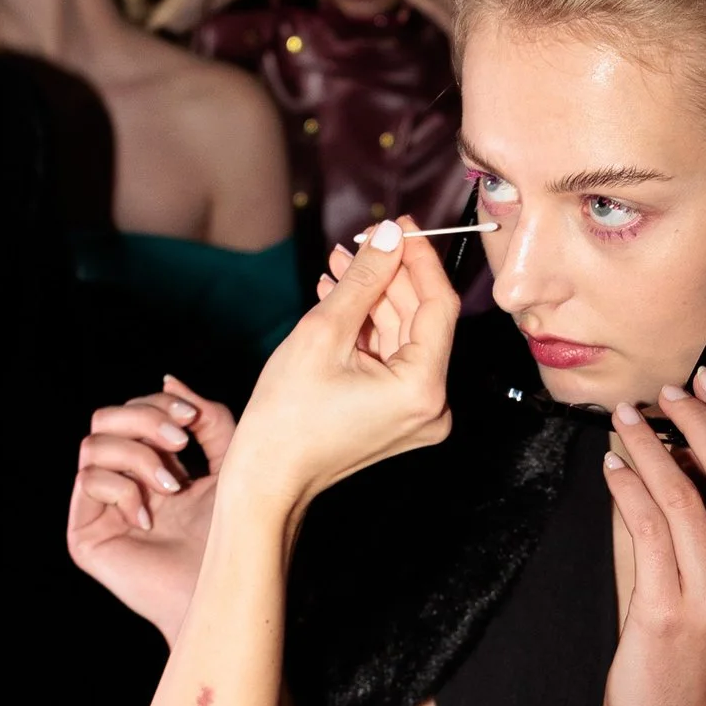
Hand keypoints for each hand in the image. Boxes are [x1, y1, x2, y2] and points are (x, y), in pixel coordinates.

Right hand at [69, 376, 236, 639]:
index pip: (134, 411)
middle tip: (180, 443)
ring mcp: (99, 507)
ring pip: (93, 444)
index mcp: (151, 464)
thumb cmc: (234, 536)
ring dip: (139, 457)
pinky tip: (151, 519)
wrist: (225, 590)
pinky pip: (88, 481)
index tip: (193, 419)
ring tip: (173, 487)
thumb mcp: (231, 464)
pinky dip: (124, 489)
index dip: (159, 404)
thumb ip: (208, 420)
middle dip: (145, 420)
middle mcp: (121, 481)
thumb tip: (168, 378)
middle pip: (105, 417)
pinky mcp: (84, 534)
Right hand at [222, 219, 454, 517]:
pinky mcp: (398, 416)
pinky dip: (367, 328)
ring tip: (337, 263)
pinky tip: (337, 296)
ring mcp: (416, 413)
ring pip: (403, 335)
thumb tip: (390, 234)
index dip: (420, 258)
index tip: (399, 224)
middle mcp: (433, 405)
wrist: (266, 480)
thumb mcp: (323, 333)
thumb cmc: (286, 417)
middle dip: (389, 275)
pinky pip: (390, 358)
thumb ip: (364, 279)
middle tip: (360, 239)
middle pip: (421, 319)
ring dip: (373, 297)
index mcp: (424, 388)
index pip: (439, 304)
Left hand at [599, 370, 705, 705]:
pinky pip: (648, 527)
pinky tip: (611, 469)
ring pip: (688, 494)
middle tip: (666, 390)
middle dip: (700, 419)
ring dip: (652, 445)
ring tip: (626, 420)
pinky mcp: (671, 612)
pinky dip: (627, 487)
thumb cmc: (688, 662)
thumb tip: (670, 453)